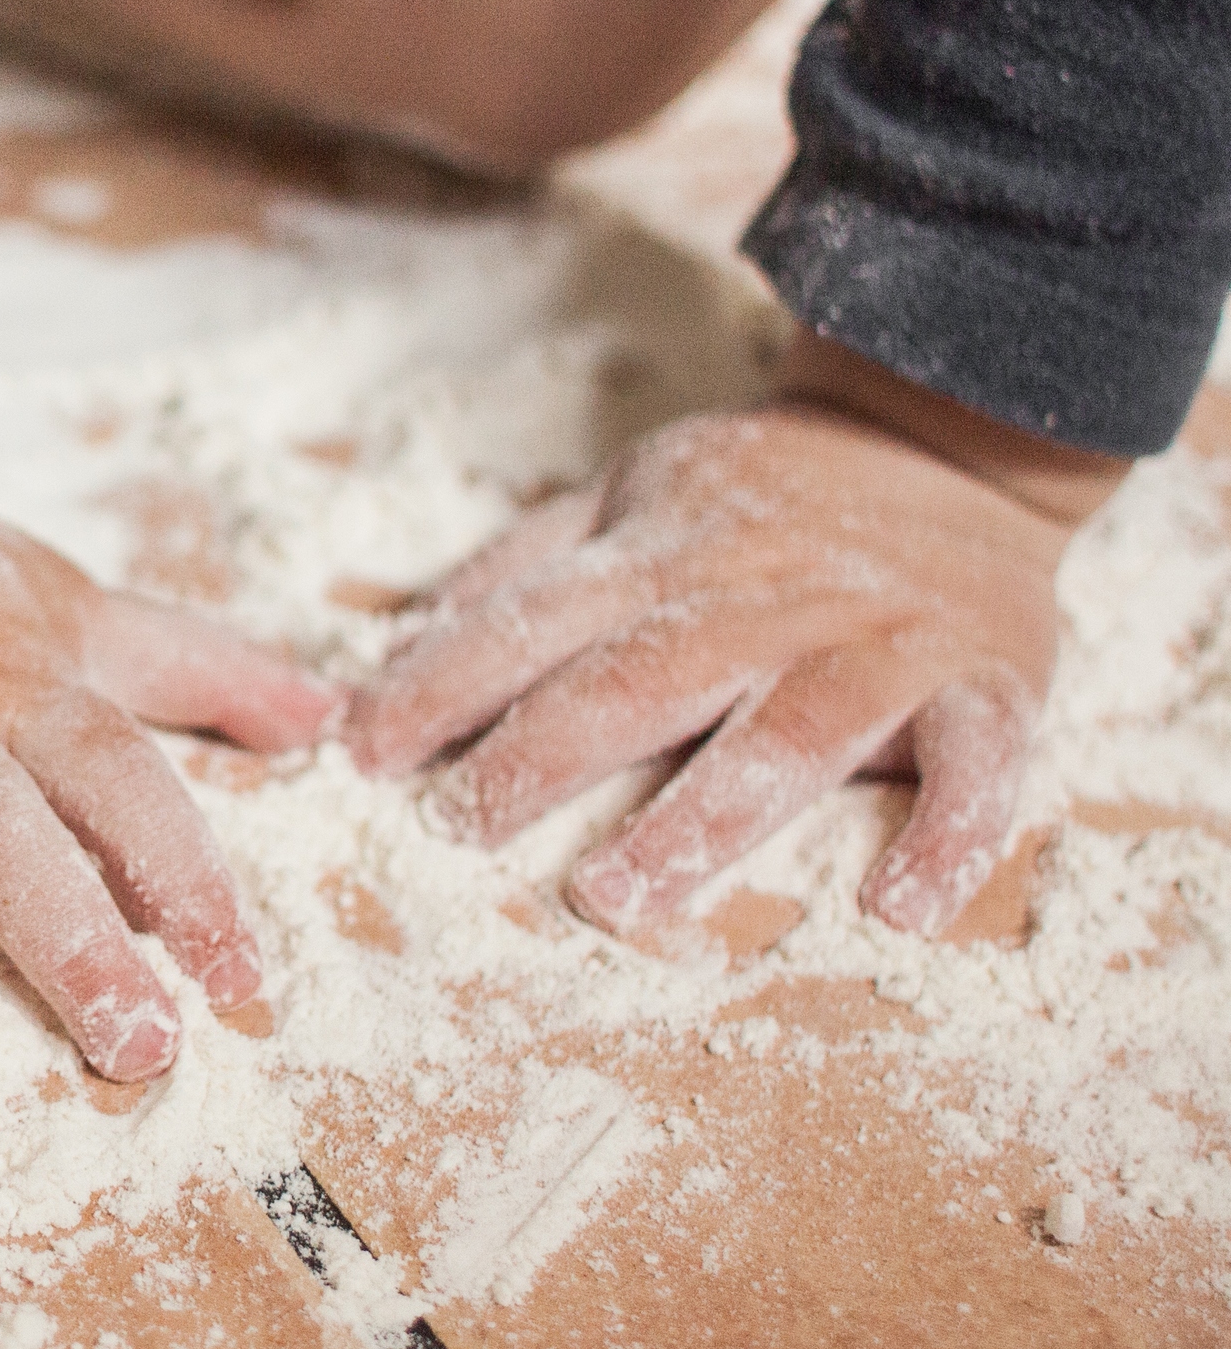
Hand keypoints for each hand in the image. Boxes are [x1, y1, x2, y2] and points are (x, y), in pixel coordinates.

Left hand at [346, 338, 1123, 938]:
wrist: (946, 440)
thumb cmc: (761, 495)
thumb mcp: (628, 497)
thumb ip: (525, 570)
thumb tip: (401, 638)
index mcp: (662, 554)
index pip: (532, 623)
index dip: (442, 685)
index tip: (361, 754)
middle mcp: (759, 597)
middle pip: (641, 679)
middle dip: (546, 754)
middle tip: (462, 834)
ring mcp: (877, 638)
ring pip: (789, 728)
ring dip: (706, 816)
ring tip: (624, 893)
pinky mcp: (987, 676)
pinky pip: (979, 760)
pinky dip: (951, 834)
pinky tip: (902, 909)